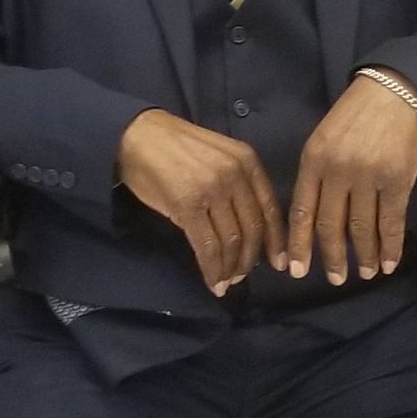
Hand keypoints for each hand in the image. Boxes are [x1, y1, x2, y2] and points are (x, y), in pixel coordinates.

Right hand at [117, 109, 286, 295]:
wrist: (138, 134)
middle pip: (253, 228)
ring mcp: (212, 189)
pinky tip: (213, 282)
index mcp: (247, 161)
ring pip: (231, 241)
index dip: (276, 240)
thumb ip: (237, 184)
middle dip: (250, 259)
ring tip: (226, 281)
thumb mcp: (218, 156)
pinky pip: (207, 247)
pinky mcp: (188, 205)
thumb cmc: (175, 147)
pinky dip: (212, 270)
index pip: (270, 208)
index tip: (278, 263)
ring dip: (230, 268)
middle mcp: (235, 174)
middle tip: (242, 277)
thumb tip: (247, 227)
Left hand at [288, 74, 416, 284]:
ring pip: (361, 229)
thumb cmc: (356, 115)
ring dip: (364, 256)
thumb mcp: (324, 138)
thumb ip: (317, 173)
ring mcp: (368, 177)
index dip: (299, 244)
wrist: (395, 92)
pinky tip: (390, 262)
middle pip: (330, 225)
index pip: (302, 210)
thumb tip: (314, 217)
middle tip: (335, 279)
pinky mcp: (397, 181)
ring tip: (366, 273)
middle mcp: (337, 171)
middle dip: (333, 257)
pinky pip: (391, 222)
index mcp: (313, 159)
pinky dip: (391, 247)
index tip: (297, 270)